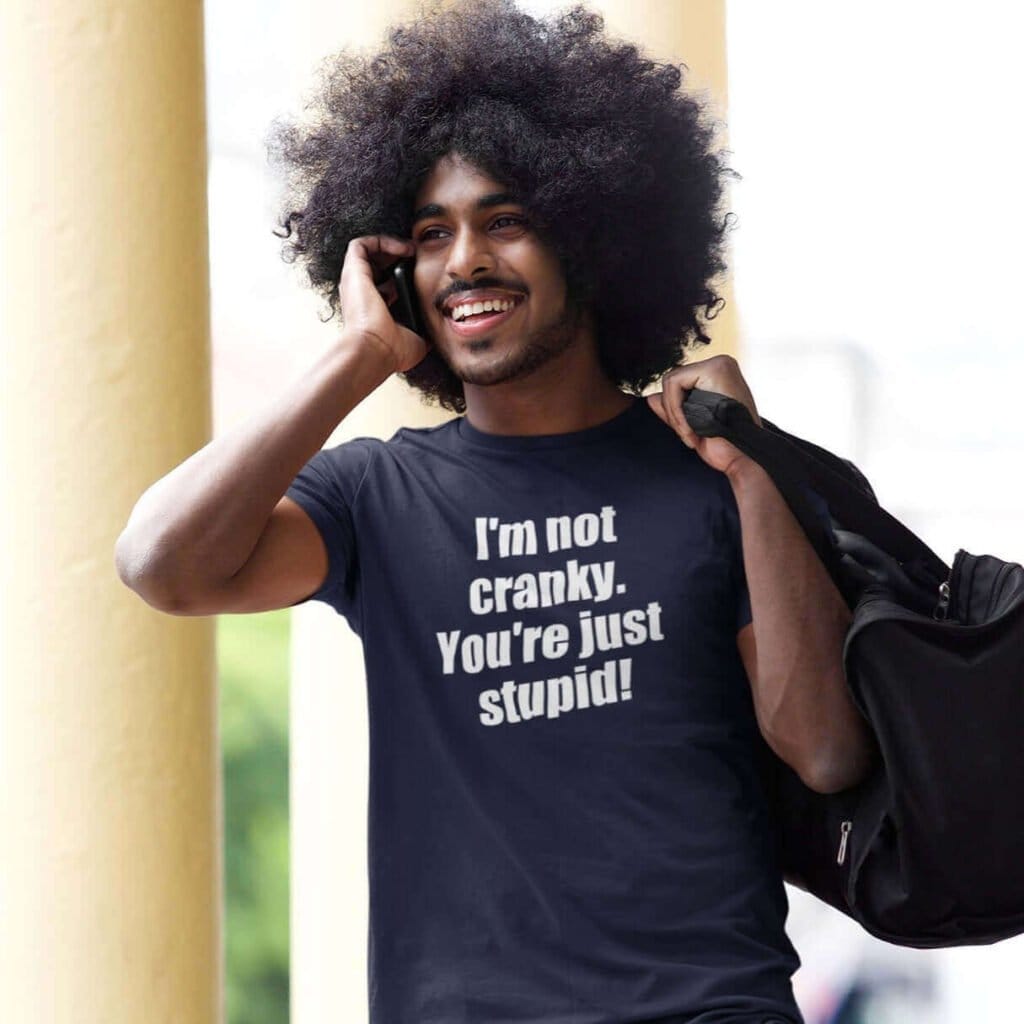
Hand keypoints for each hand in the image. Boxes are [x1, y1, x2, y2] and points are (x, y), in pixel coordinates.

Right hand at [338, 234, 430, 372]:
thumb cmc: (392, 351)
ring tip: (411, 250)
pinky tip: (403, 249)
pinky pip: (362, 244)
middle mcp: (361, 293)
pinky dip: (382, 241)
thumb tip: (438, 333)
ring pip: (368, 251)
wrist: (374, 350)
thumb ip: (425, 333)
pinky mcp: (352, 271)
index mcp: (373, 308)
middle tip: (418, 256)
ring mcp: (355, 282)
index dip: (403, 275)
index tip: (423, 272)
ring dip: (390, 245)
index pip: (386, 284)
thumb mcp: (417, 341)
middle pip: (377, 265)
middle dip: (398, 256)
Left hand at [646, 354, 761, 476]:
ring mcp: (720, 364)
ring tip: (693, 435)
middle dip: (674, 413)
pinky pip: (674, 383)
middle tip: (689, 437)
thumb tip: (650, 398)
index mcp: (719, 376)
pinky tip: (693, 429)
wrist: (744, 460)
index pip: (679, 384)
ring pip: (671, 382)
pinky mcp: (715, 368)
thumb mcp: (693, 427)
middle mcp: (721, 364)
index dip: (675, 412)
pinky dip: (676, 411)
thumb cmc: (724, 447)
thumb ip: (673, 411)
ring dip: (675, 414)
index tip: (689, 436)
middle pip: (674, 381)